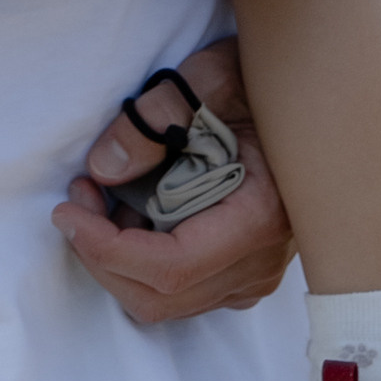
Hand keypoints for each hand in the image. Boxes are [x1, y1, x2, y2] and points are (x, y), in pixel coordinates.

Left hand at [51, 38, 293, 321]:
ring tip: (101, 197)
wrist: (312, 96)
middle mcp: (260, 262)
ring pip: (167, 301)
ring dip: (119, 258)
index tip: (68, 211)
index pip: (170, 267)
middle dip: (103, 254)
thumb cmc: (262, 82)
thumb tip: (104, 169)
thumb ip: (155, 118)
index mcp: (260, 216)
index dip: (107, 248)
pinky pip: (183, 290)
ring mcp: (255, 275)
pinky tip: (135, 212)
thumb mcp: (208, 79)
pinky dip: (144, 261)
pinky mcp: (245, 273)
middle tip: (79, 196)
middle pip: (161, 297)